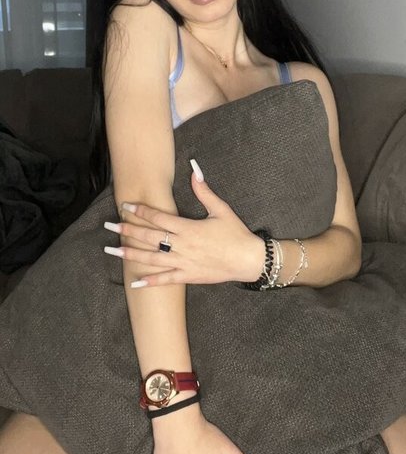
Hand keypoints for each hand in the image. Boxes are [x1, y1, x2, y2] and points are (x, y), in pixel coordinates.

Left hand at [104, 160, 264, 286]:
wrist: (248, 260)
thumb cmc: (236, 234)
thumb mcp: (221, 210)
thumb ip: (204, 191)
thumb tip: (194, 171)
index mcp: (189, 228)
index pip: (159, 218)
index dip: (141, 211)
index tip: (125, 206)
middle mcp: (182, 246)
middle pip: (149, 237)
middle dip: (128, 230)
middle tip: (109, 226)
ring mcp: (183, 263)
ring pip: (152, 258)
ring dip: (130, 254)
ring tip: (112, 250)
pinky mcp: (188, 276)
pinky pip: (165, 280)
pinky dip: (149, 282)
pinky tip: (134, 282)